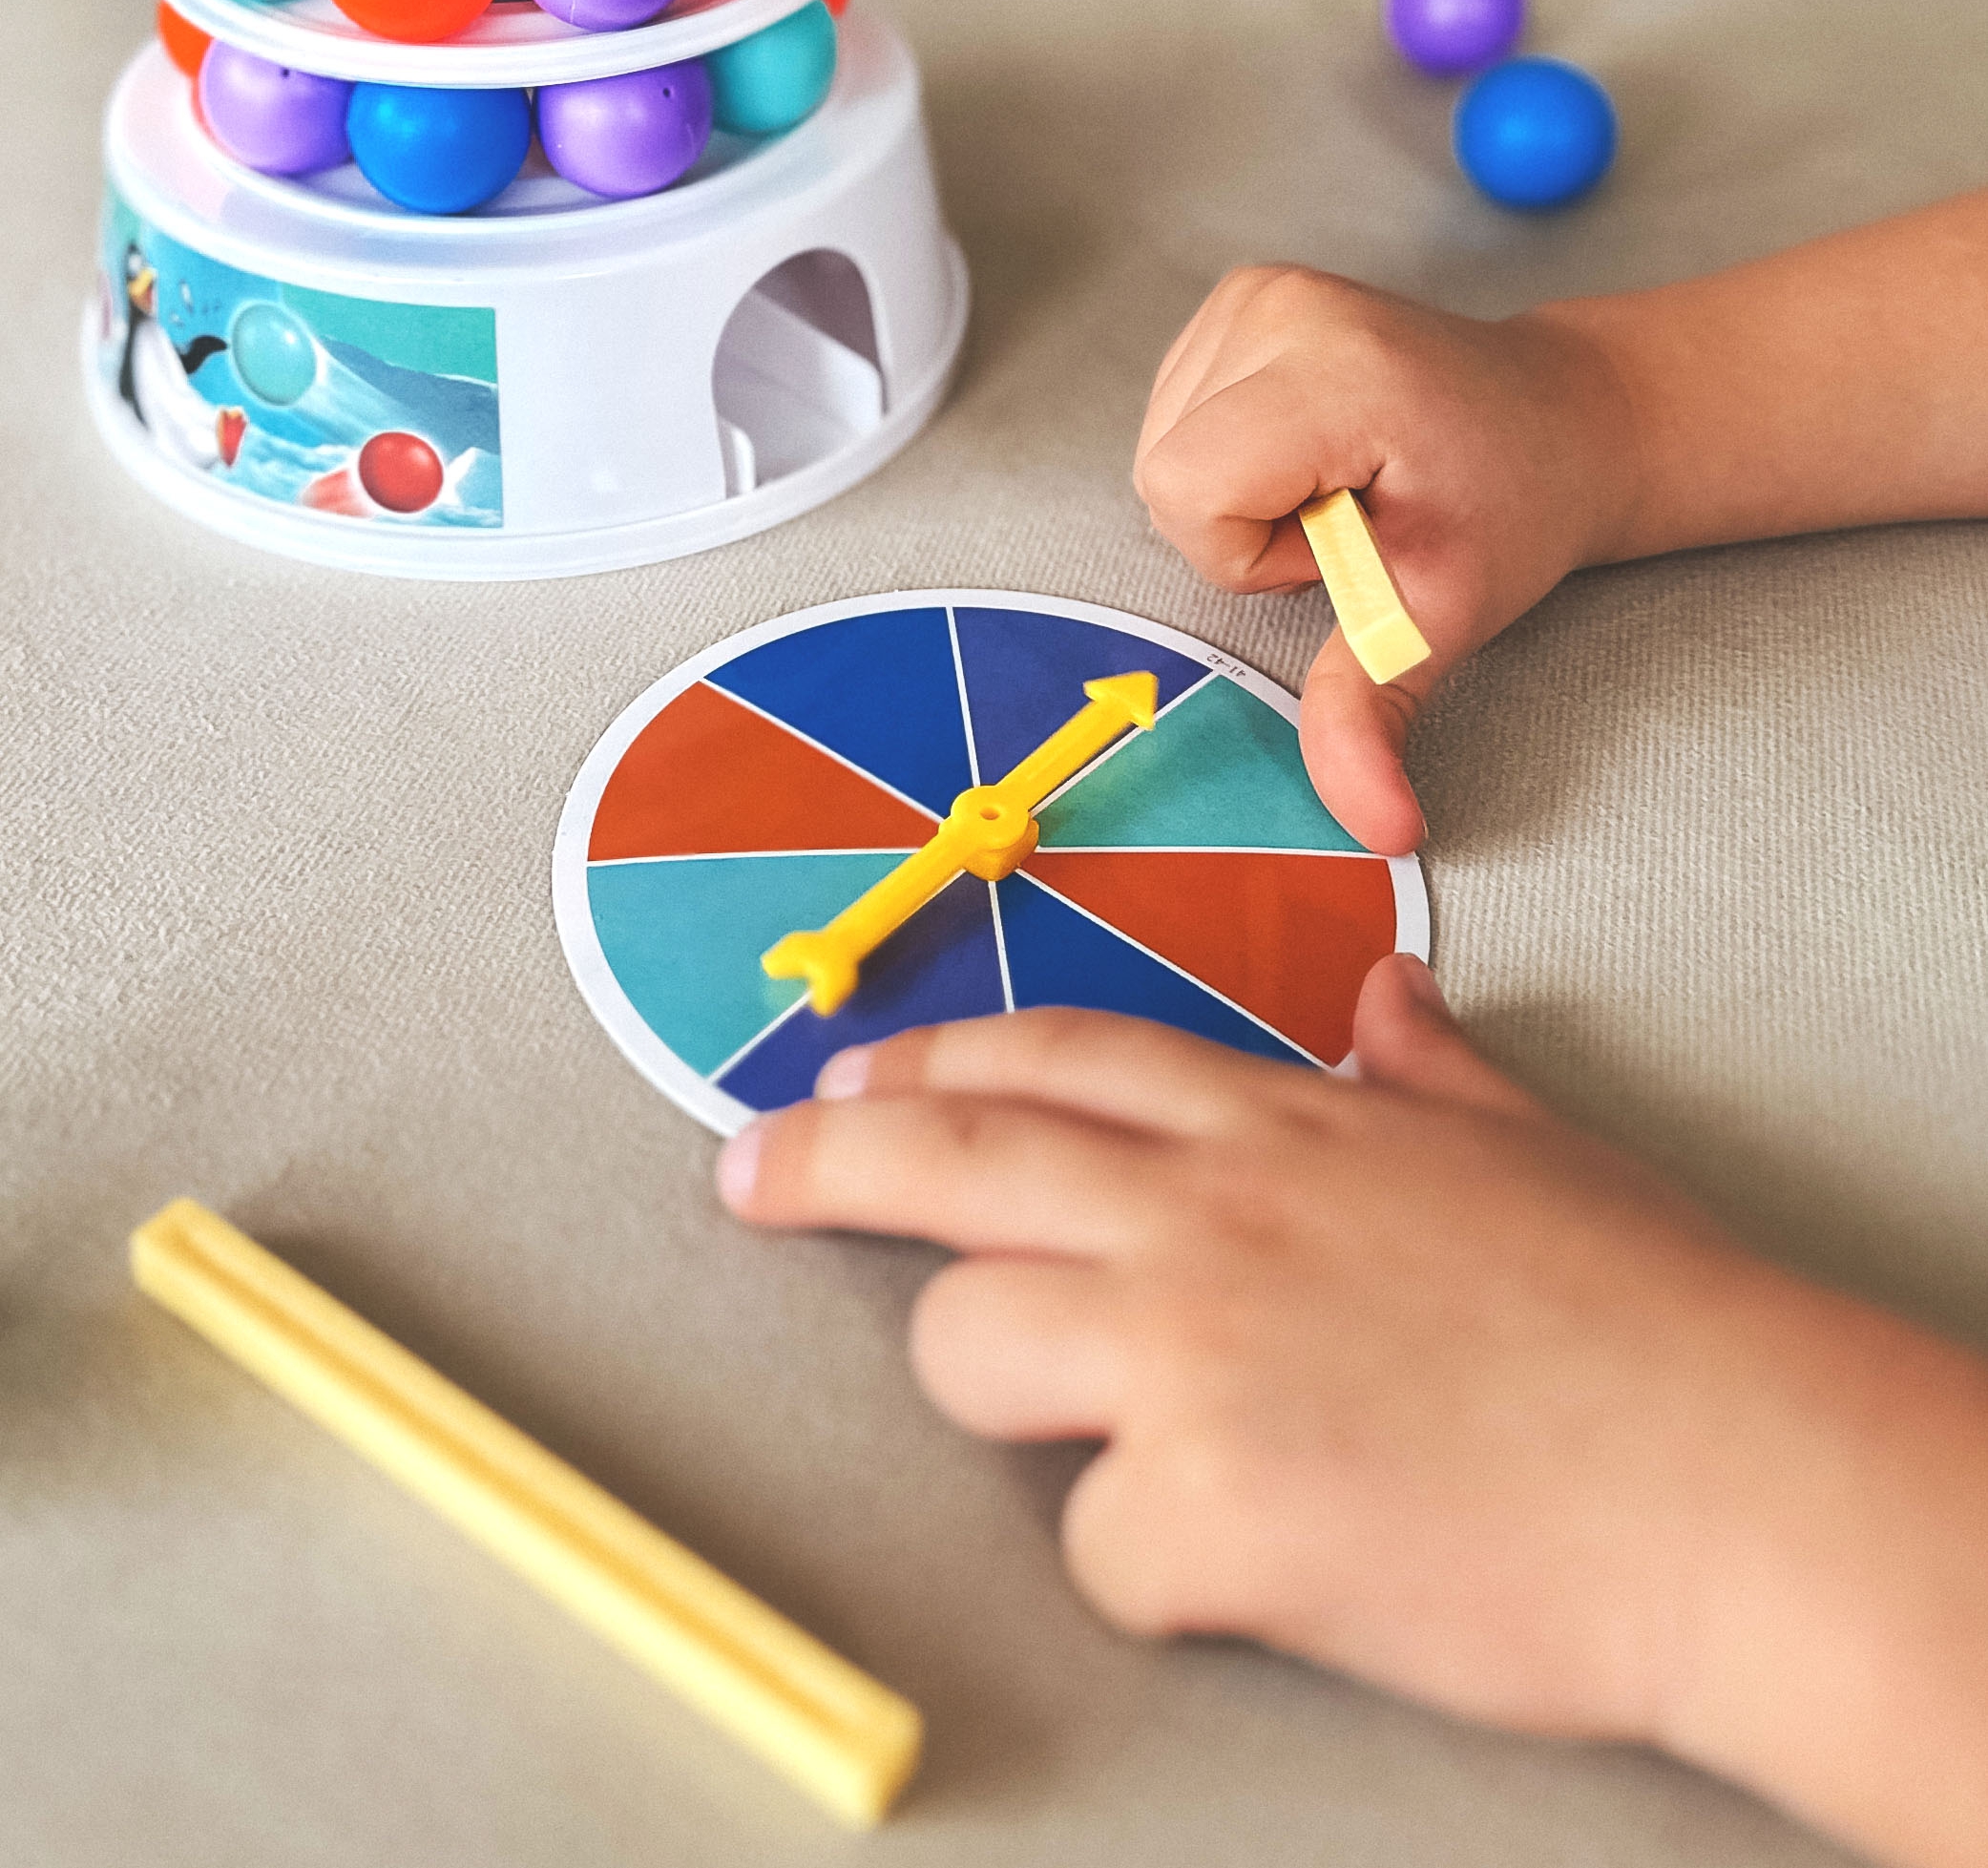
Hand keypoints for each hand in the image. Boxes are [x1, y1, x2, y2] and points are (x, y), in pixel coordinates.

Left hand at [718, 960, 1987, 1867]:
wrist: (1742, 1480)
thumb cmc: (1655, 1327)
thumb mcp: (1533, 1156)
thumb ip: (1431, 1074)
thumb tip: (1389, 1002)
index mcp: (1284, 1129)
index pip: (1059, 1058)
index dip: (938, 1062)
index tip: (857, 1077)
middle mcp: (1212, 1213)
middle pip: (952, 1162)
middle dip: (821, 1160)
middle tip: (748, 1172)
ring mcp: (1191, 1348)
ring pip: (967, 1347)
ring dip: (1003, 1386)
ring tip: (1106, 1430)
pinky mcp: (1201, 1500)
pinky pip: (1098, 1542)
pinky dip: (1150, 1562)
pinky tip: (1255, 1560)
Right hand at [1133, 268, 1640, 852]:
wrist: (1555, 418)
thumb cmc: (1508, 509)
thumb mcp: (1440, 619)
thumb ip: (1374, 716)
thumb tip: (1377, 830)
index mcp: (1334, 371)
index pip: (1190, 489)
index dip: (1254, 549)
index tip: (1342, 540)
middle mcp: (1278, 308)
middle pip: (1164, 476)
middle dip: (1241, 530)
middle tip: (1344, 519)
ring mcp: (1253, 295)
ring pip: (1162, 450)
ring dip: (1237, 495)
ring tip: (1333, 481)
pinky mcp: (1238, 302)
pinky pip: (1178, 417)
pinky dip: (1234, 456)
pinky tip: (1309, 451)